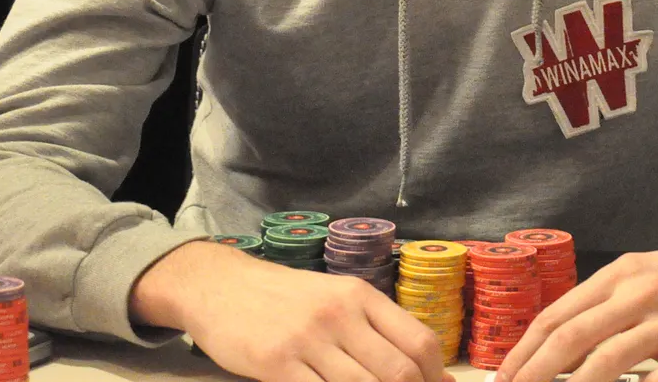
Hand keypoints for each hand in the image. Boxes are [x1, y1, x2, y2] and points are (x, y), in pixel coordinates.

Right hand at [130, 241, 452, 381]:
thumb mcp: (335, 296)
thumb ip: (374, 327)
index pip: (419, 341)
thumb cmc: (285, 297)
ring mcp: (308, 340)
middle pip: (399, 371)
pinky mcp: (277, 364)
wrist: (220, 285)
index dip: (438, 377)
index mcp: (361, 295)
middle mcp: (340, 315)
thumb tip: (424, 367)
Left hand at [498, 226, 657, 381]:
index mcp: (620, 274)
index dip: (525, 348)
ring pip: (607, 360)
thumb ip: (607, 303)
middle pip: (572, 338)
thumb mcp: (645, 272)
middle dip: (535, 372)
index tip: (504, 375)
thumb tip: (563, 340)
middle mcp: (638, 294)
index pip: (558, 314)